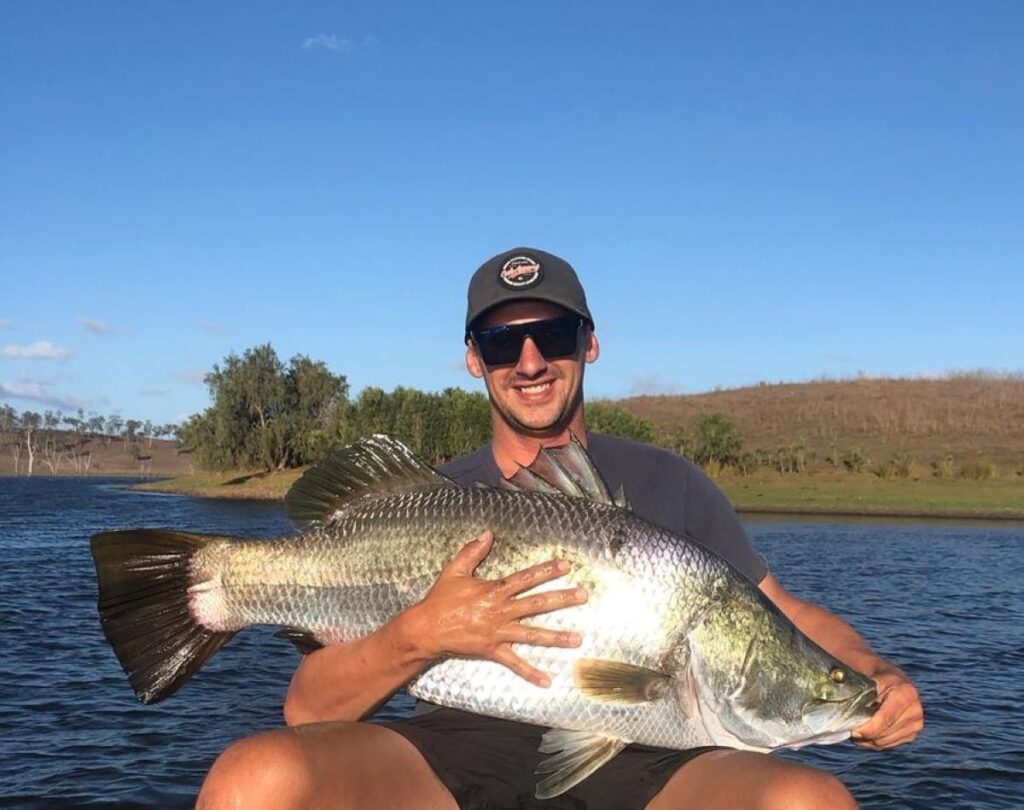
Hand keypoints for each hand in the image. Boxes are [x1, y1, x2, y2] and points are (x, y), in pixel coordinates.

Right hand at [402, 529, 586, 686]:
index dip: (546, 571)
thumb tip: (487, 534)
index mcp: (494, 590)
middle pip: (537, 603)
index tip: (566, 566)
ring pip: (532, 634)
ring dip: (556, 637)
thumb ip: (473, 552)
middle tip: (583, 596)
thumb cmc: (440, 598)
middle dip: (562, 599)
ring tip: (578, 639)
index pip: (526, 578)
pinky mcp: (492, 650)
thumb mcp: (455, 570)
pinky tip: (546, 680)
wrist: (426, 628)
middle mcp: (500, 610)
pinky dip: (530, 672)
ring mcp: (498, 632)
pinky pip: (514, 663)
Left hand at [851, 666, 923, 749]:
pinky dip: (874, 742)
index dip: (867, 728)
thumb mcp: (864, 679)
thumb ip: (858, 695)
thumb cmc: (868, 676)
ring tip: (855, 729)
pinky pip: (888, 744)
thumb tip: (846, 712)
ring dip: (868, 739)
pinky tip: (865, 733)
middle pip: (884, 733)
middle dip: (864, 734)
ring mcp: (916, 722)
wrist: (884, 677)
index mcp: (905, 692)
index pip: (885, 719)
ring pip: (885, 741)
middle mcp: (915, 708)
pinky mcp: (912, 732)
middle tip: (849, 730)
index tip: (851, 730)